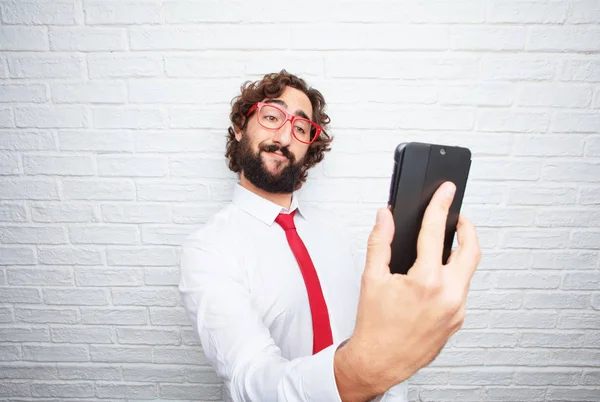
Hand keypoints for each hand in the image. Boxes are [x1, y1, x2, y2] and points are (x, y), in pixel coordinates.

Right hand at [335, 182, 480, 398]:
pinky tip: (434, 277)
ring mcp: (457, 311)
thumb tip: (385, 217)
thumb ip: (380, 242)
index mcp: (427, 281)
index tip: (447, 191)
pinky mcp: (458, 321)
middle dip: (467, 229)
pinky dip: (451, 277)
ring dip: (458, 255)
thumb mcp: (372, 278)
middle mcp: (449, 296)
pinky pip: (461, 290)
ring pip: (467, 272)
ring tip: (441, 248)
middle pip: (472, 250)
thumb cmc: (374, 325)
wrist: (379, 361)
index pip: (436, 232)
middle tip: (457, 218)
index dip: (441, 206)